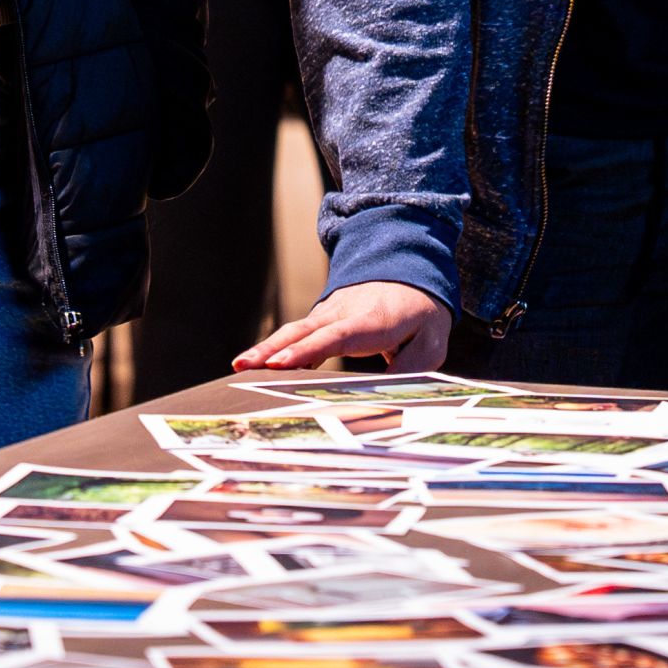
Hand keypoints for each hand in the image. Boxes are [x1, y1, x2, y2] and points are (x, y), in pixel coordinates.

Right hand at [239, 280, 451, 372]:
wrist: (411, 274)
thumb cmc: (422, 316)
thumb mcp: (431, 343)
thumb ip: (410, 368)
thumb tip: (385, 393)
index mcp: (372, 320)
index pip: (336, 336)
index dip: (308, 350)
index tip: (281, 364)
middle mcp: (343, 314)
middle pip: (303, 332)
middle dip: (272, 350)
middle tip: (243, 367)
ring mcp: (328, 315)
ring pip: (293, 333)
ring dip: (265, 350)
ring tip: (237, 368)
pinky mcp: (321, 322)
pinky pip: (295, 337)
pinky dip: (274, 351)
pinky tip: (253, 369)